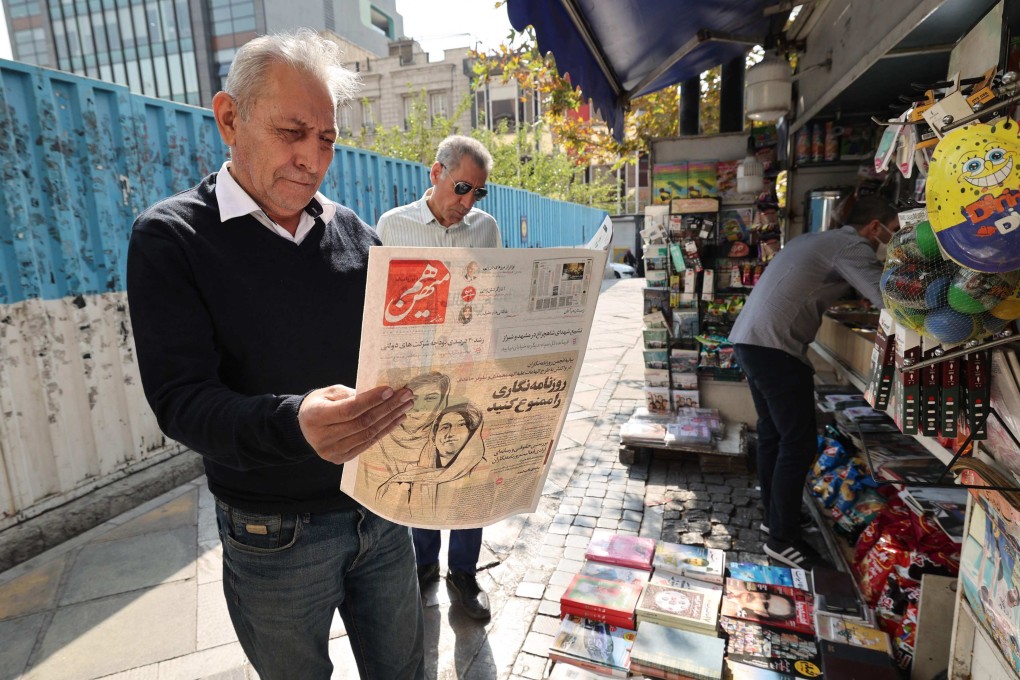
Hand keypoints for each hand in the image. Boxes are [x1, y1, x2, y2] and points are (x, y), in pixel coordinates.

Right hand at [298, 385, 413, 464]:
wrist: (303, 427)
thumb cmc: (320, 404)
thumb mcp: (330, 392)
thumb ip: (352, 394)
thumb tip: (381, 395)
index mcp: (316, 416)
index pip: (349, 409)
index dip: (371, 400)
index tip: (390, 390)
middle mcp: (322, 437)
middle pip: (362, 423)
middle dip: (387, 407)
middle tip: (405, 395)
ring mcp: (332, 451)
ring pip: (368, 435)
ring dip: (390, 419)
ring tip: (405, 407)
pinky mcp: (342, 458)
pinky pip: (368, 444)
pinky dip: (384, 431)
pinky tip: (396, 420)